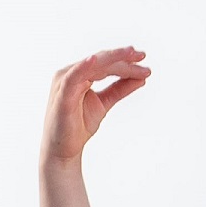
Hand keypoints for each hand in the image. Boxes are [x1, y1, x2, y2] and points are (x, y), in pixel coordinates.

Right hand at [41, 47, 149, 169]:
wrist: (64, 152)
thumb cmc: (79, 127)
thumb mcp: (104, 104)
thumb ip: (119, 90)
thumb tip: (141, 78)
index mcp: (81, 74)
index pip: (106, 64)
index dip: (125, 61)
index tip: (144, 61)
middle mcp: (71, 73)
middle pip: (102, 61)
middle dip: (123, 58)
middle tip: (142, 56)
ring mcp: (65, 81)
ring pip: (92, 64)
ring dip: (112, 58)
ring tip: (131, 54)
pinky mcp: (62, 94)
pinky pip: (73, 77)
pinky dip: (83, 67)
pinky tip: (95, 59)